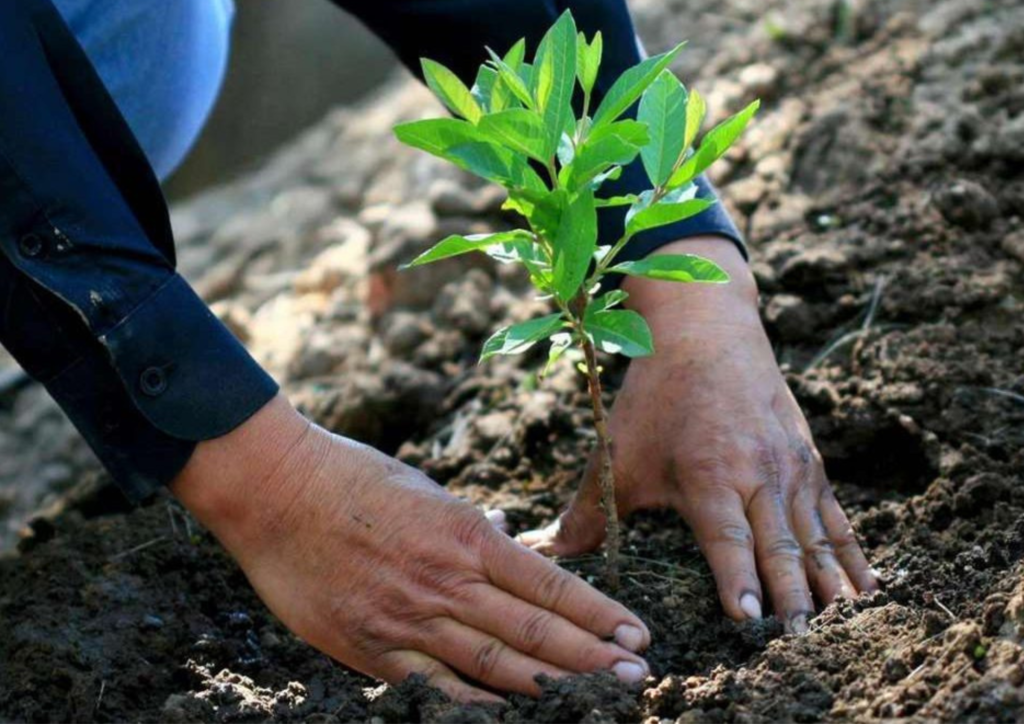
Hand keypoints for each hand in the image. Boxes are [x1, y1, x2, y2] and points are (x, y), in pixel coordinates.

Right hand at [171, 395, 650, 702]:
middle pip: (534, 628)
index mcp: (465, 534)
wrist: (275, 489)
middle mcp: (446, 580)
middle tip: (637, 676)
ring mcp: (409, 618)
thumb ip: (470, 525)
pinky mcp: (371, 648)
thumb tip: (508, 539)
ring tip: (597, 698)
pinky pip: (434, 688)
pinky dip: (476, 706)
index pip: (548, 582)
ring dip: (552, 684)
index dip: (597, 612)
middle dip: (592, 656)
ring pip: (495, 663)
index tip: (635, 633)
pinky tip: (511, 717)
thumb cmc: (353, 478)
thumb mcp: (426, 488)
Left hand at [520, 238, 876, 631]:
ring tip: (844, 627)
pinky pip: (837, 517)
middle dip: (794, 596)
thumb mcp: (618, 452)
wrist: (707, 331)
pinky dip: (853, 554)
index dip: (738, 579)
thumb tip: (539, 552)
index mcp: (708, 475)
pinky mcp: (810, 463)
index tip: (751, 620)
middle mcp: (758, 474)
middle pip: (781, 545)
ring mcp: (791, 468)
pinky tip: (868, 588)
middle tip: (802, 641)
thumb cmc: (657, 398)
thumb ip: (587, 511)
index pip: (727, 538)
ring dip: (831, 584)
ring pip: (816, 536)